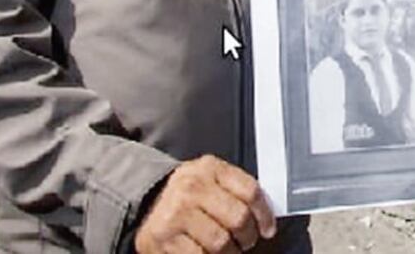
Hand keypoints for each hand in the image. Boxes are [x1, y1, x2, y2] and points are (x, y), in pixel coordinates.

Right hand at [135, 156, 275, 253]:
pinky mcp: (165, 239)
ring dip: (229, 252)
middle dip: (248, 237)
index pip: (250, 191)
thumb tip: (265, 215)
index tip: (267, 229)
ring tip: (226, 249)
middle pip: (238, 218)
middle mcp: (192, 188)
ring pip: (221, 242)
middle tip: (245, 242)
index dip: (264, 214)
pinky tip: (208, 253)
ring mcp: (177, 214)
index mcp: (210, 169)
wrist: (146, 203)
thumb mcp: (211, 178)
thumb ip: (236, 190)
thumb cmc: (188, 194)